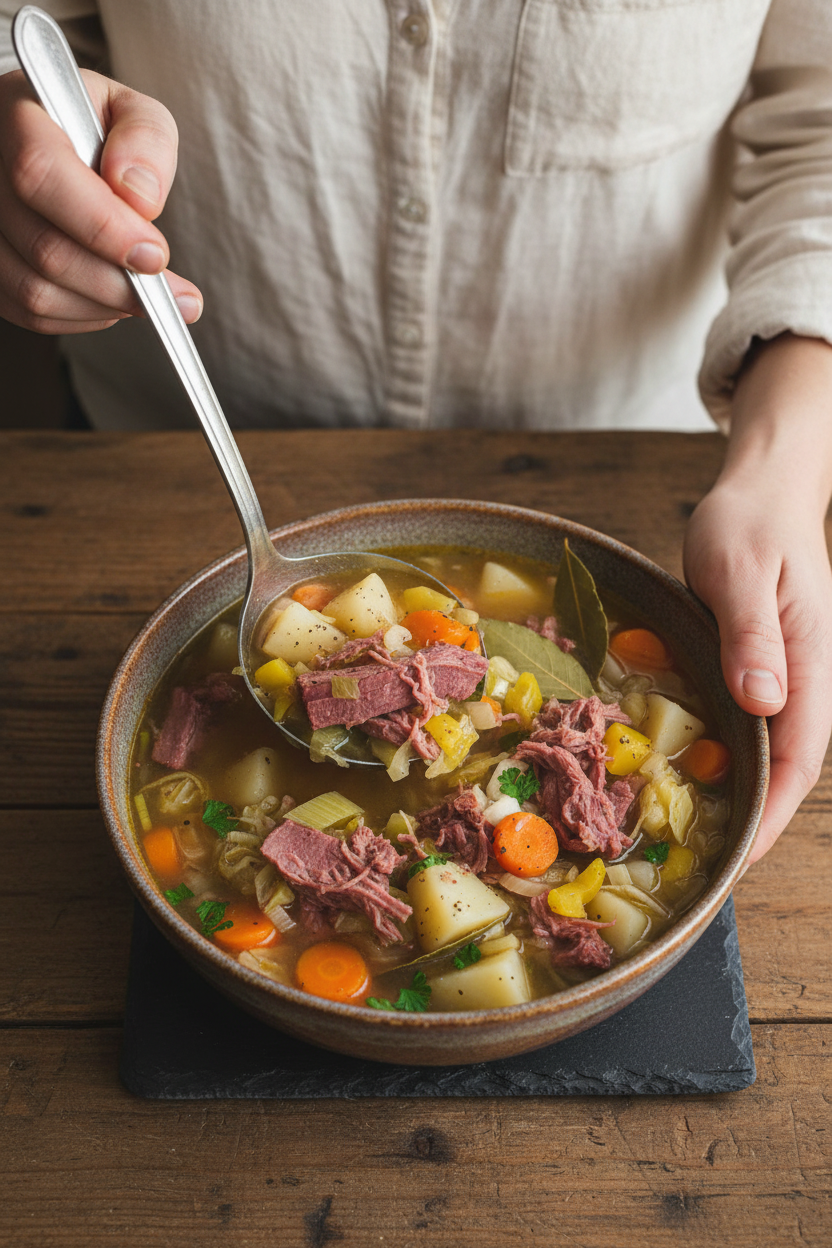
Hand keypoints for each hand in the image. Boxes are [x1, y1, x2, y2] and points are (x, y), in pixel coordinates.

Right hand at [0, 68, 201, 332]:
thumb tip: (141, 197)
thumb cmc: (91, 125)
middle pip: (44, 249)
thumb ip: (146, 139)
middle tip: (170, 293)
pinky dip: (83, 315)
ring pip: (35, 292)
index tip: (155, 255)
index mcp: (15, 115)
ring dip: (104, 306)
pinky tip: (110, 296)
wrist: (51, 140)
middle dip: (118, 284)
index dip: (104, 226)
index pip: (41, 174)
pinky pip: (29, 312)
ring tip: (146, 295)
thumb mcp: (130, 110)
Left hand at [684, 335, 831, 865]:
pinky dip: (720, 753)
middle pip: (784, 767)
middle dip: (752, 819)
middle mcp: (800, 679)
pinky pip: (741, 722)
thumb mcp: (741, 572)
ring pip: (764, 750)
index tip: (738, 856)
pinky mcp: (754, 666)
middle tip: (704, 863)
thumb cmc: (752, 523)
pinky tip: (683, 771)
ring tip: (690, 833)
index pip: (797, 758)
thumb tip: (765, 702)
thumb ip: (753, 636)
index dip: (771, 813)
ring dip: (736, 792)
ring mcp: (779, 675)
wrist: (762, 490)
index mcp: (808, 663)